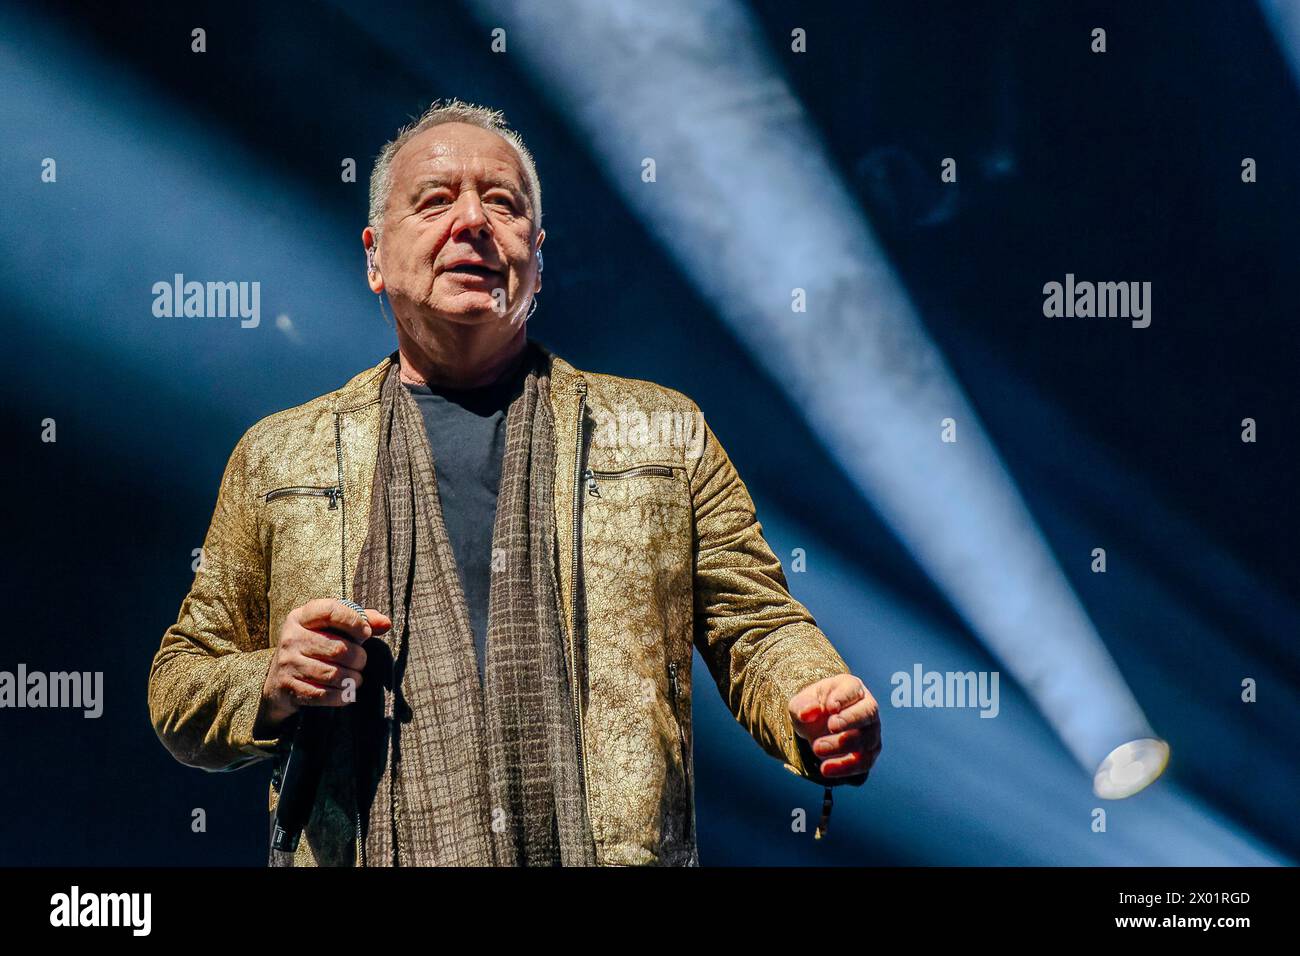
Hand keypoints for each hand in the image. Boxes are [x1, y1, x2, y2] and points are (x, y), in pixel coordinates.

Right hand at [255, 598, 391, 734]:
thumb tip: (386, 623)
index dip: (354, 621)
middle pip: (338, 648)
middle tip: (361, 661)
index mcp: (301, 617)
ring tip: (356, 677)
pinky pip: (324, 695)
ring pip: (333, 674)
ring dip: (353, 678)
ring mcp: (287, 664)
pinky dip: (342, 695)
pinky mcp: (288, 688)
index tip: (366, 632)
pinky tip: (346, 691)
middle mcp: (291, 638)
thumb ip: (360, 621)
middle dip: (359, 657)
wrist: (279, 682)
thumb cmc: (315, 648)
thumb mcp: (331, 628)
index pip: (331, 610)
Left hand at [788, 673, 880, 779]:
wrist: (816, 725)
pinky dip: (846, 768)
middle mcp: (867, 708)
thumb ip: (803, 706)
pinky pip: (864, 762)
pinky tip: (826, 769)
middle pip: (867, 714)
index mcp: (851, 688)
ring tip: (817, 750)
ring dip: (843, 747)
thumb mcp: (801, 703)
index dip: (843, 699)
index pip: (853, 690)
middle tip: (828, 727)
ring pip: (868, 741)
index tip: (830, 708)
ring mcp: (872, 731)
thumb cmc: (812, 707)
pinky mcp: (869, 753)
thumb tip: (807, 713)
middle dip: (848, 723)